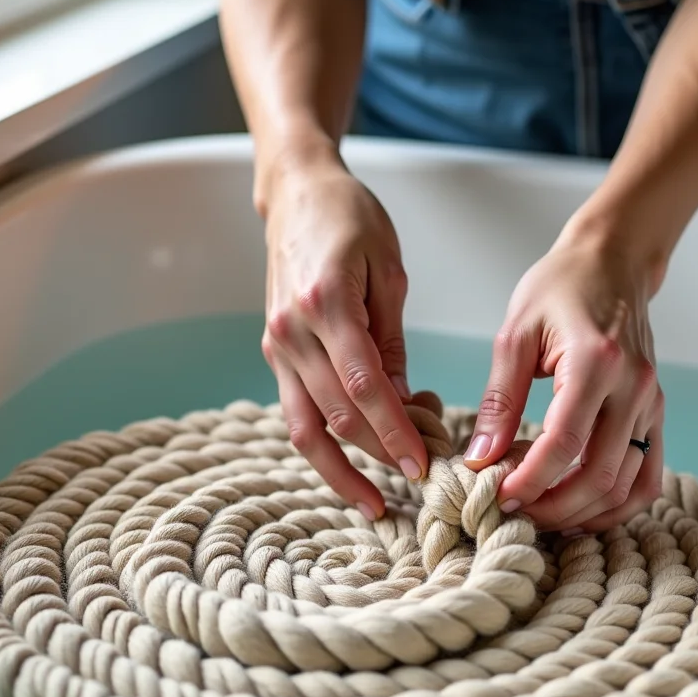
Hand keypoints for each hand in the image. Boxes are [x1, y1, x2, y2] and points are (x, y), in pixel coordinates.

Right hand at [259, 153, 427, 520]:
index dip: (395, 434)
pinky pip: (295, 412)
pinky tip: (351, 466)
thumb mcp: (388, 272)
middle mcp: (291, 331)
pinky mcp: (273, 351)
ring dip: (340, 470)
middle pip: (336, 416)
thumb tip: (404, 403)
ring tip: (374, 502)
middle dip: (379, 456)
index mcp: (325, 304)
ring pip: (305, 428)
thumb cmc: (351, 219)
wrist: (296, 194)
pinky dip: (323, 444)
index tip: (424, 465)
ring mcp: (275, 344)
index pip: (364, 388)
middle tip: (419, 481)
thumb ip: (392, 340)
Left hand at [462, 222, 664, 534]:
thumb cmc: (559, 287)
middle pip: (600, 476)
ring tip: (541, 514)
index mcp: (595, 362)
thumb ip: (498, 400)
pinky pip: (648, 476)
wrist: (611, 260)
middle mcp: (634, 387)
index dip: (530, 482)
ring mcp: (652, 403)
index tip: (499, 498)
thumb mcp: (514, 334)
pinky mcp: (657, 412)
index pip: (564, 444)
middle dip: (554, 508)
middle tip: (514, 514)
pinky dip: (618, 504)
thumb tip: (481, 457)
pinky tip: (582, 509)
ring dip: (584, 512)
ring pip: (628, 486)